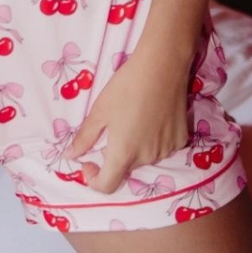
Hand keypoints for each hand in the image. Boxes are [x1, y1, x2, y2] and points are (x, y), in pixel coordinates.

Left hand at [68, 43, 192, 193]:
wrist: (162, 66)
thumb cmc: (126, 86)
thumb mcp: (99, 110)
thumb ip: (84, 137)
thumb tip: (70, 155)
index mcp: (123, 153)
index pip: (107, 185)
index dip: (94, 179)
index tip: (88, 162)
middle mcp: (147, 158)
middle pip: (125, 167)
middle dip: (114, 154)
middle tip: (111, 127)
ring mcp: (166, 150)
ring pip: (144, 156)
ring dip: (135, 146)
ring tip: (133, 116)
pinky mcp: (181, 139)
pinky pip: (162, 147)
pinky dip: (154, 139)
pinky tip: (152, 116)